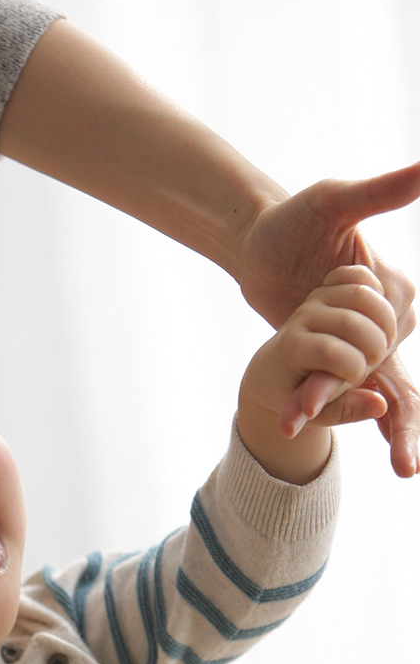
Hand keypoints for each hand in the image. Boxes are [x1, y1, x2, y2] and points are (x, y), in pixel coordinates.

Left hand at [237, 163, 419, 475]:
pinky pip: (349, 395)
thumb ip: (379, 193)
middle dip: (399, 418)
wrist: (259, 246)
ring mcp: (362, 345)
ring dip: (395, 431)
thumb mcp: (333, 202)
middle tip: (406, 464)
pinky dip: (355, 420)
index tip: (344, 375)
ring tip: (405, 470)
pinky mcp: (336, 360)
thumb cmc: (295, 220)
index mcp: (392, 290)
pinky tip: (372, 453)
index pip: (389, 328)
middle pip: (394, 372)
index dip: (367, 351)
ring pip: (385, 393)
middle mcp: (386, 322)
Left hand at [238, 266, 395, 484]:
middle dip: (375, 345)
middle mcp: (301, 319)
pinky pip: (359, 275)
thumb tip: (379, 405)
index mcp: (291, 350)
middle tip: (375, 360)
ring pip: (360, 294)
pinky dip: (377, 292)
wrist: (272, 370)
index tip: (354, 379)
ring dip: (384, 318)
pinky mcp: (327, 287)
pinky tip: (377, 317)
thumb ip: (347, 410)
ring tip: (382, 341)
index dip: (355, 369)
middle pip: (351, 322)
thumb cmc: (294, 395)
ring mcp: (314, 299)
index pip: (331, 352)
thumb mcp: (316, 412)